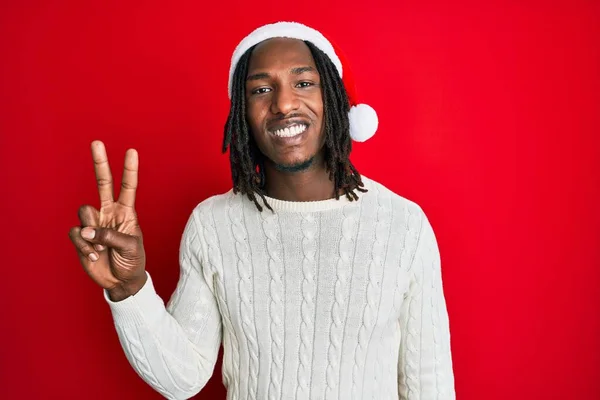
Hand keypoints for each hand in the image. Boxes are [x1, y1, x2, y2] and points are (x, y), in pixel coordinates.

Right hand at [69, 140, 146, 301]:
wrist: (121, 281)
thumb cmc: (132, 261)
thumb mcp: (130, 247)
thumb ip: (110, 236)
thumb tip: (86, 229)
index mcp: (127, 212)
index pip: (128, 187)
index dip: (129, 170)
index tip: (132, 151)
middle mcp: (109, 213)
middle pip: (102, 183)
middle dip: (100, 163)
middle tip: (97, 142)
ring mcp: (94, 223)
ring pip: (84, 212)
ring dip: (92, 232)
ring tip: (101, 248)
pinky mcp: (82, 237)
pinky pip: (76, 233)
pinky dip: (84, 246)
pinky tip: (94, 256)